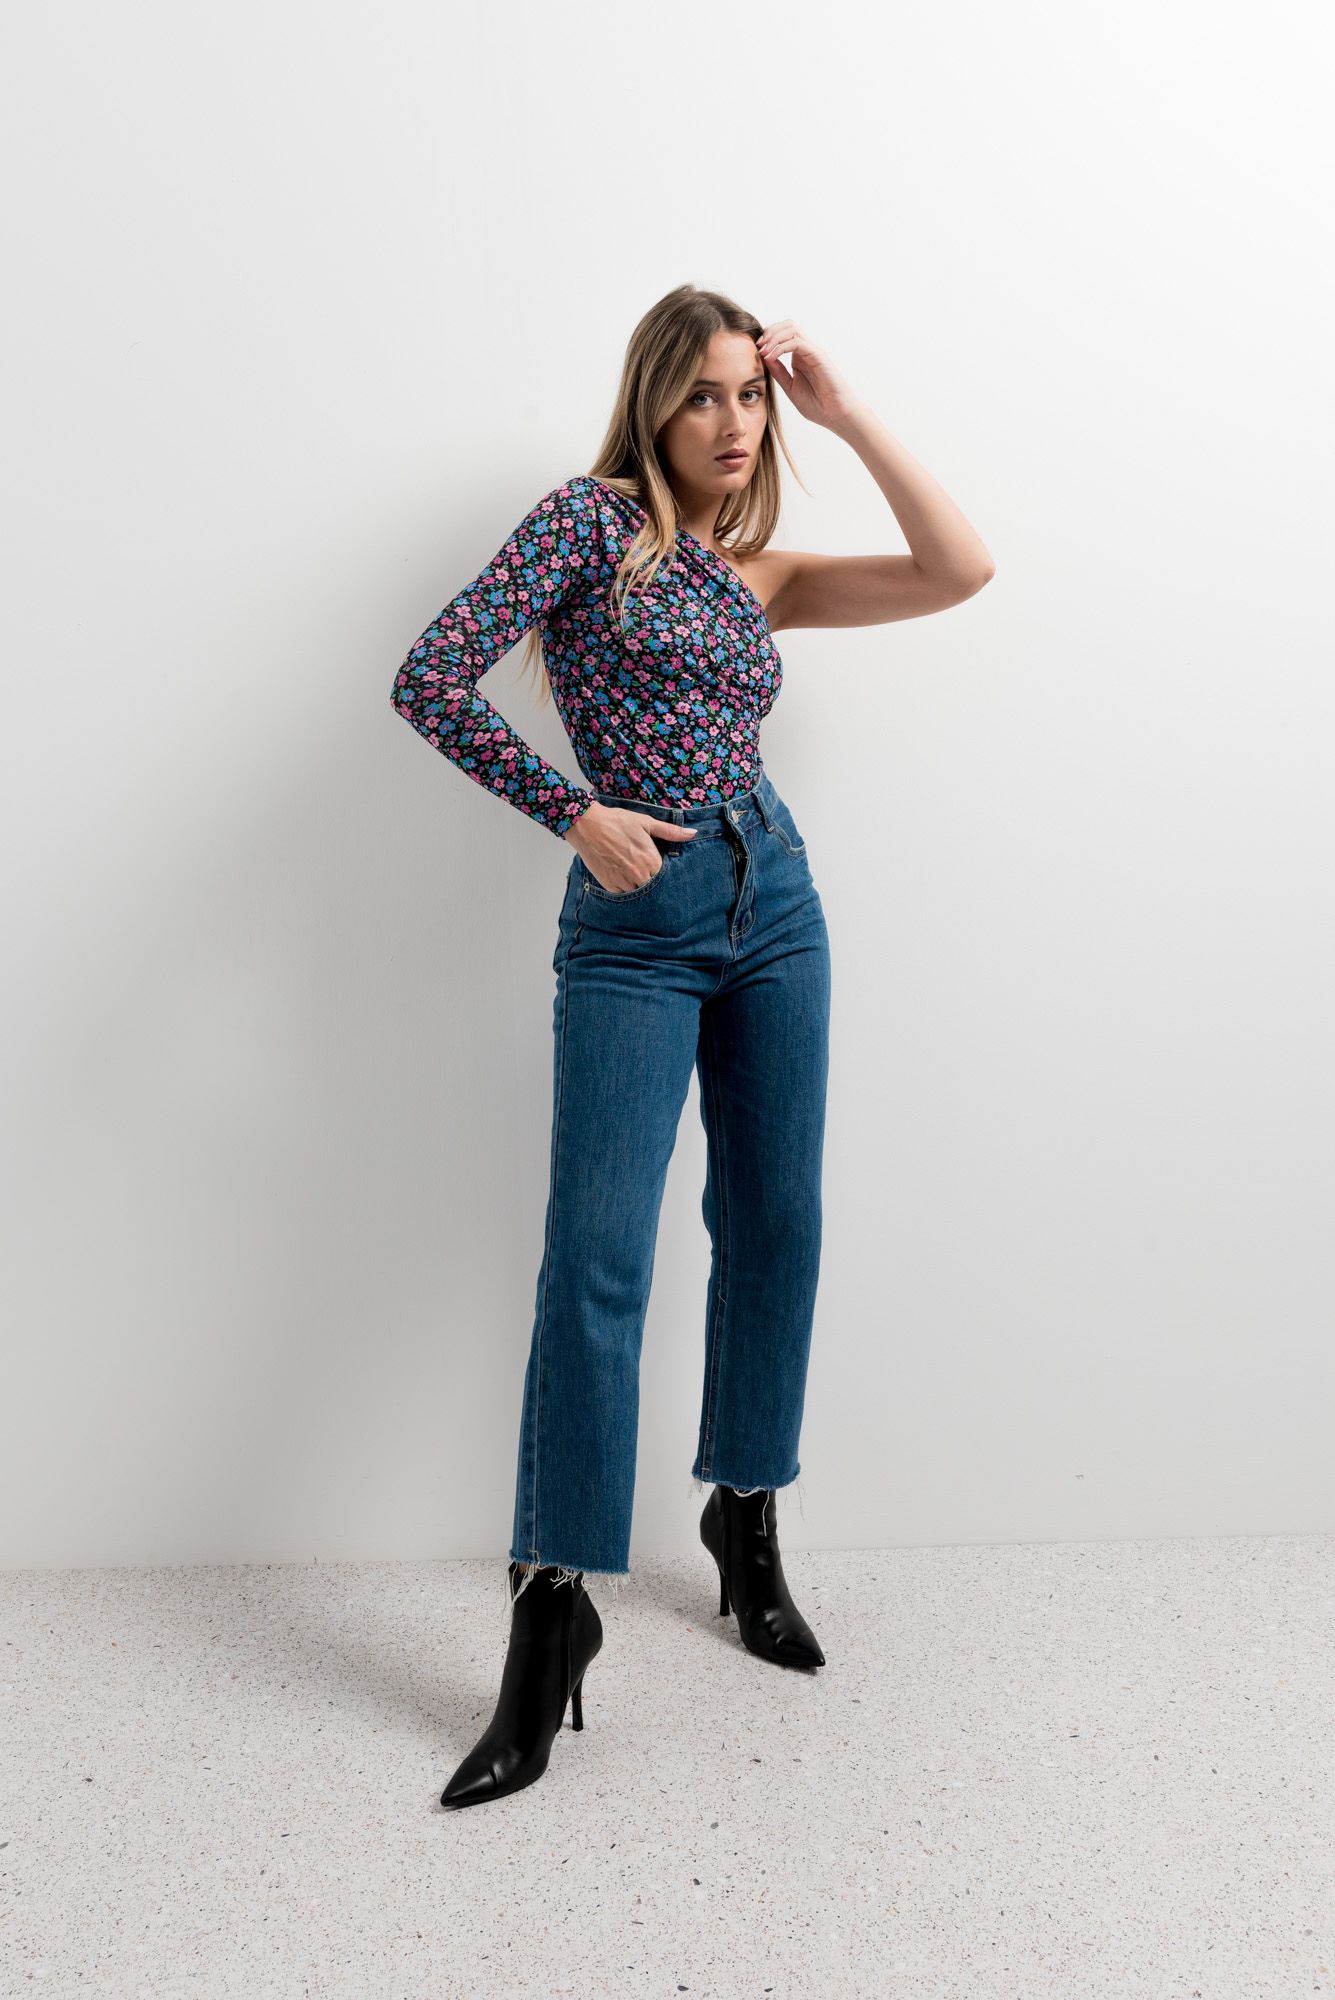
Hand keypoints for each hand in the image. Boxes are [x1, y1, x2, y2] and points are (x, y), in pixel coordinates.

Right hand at [565, 802, 695, 891]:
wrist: (587, 825)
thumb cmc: (618, 822)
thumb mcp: (646, 823)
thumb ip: (670, 831)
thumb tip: (693, 833)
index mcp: (651, 861)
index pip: (665, 875)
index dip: (660, 868)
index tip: (653, 860)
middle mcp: (639, 875)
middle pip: (652, 884)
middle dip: (649, 877)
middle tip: (639, 863)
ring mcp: (624, 882)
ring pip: (637, 891)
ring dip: (636, 883)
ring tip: (628, 867)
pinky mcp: (610, 886)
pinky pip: (622, 893)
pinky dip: (623, 886)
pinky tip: (619, 871)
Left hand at [755, 321, 860, 430]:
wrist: (836, 416)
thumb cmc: (817, 405)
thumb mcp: (790, 388)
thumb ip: (778, 372)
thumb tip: (763, 357)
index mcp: (799, 357)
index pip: (782, 335)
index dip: (767, 338)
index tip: (754, 350)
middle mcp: (806, 351)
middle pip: (787, 326)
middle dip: (769, 331)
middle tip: (757, 346)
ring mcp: (813, 352)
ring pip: (792, 329)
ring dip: (774, 336)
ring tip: (763, 350)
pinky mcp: (818, 356)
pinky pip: (797, 343)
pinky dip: (781, 347)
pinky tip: (771, 358)